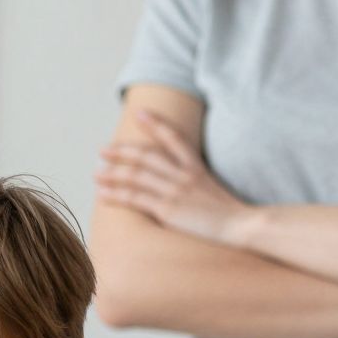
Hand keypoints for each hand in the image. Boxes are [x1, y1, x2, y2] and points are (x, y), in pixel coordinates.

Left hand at [97, 110, 257, 245]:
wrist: (242, 225)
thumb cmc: (231, 214)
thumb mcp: (214, 191)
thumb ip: (197, 183)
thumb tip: (181, 185)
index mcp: (196, 167)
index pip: (174, 138)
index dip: (156, 124)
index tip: (140, 113)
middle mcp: (183, 174)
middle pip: (146, 156)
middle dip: (122, 151)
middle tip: (103, 149)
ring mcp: (175, 190)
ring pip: (136, 175)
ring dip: (113, 173)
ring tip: (96, 172)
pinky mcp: (168, 208)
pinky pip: (136, 198)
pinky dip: (116, 195)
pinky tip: (102, 194)